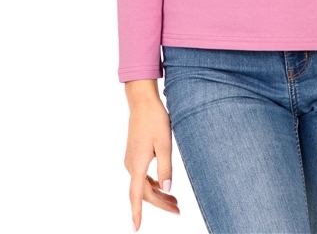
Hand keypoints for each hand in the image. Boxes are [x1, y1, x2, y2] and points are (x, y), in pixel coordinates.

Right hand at [124, 91, 180, 230]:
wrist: (142, 102)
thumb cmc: (155, 120)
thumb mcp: (165, 144)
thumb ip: (166, 167)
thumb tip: (167, 188)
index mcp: (138, 165)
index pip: (137, 195)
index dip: (137, 213)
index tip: (136, 228)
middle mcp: (131, 165)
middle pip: (144, 192)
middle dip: (160, 203)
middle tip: (178, 210)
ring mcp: (131, 159)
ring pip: (143, 184)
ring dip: (158, 194)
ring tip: (175, 201)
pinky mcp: (134, 154)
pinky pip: (142, 176)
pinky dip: (153, 184)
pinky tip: (163, 184)